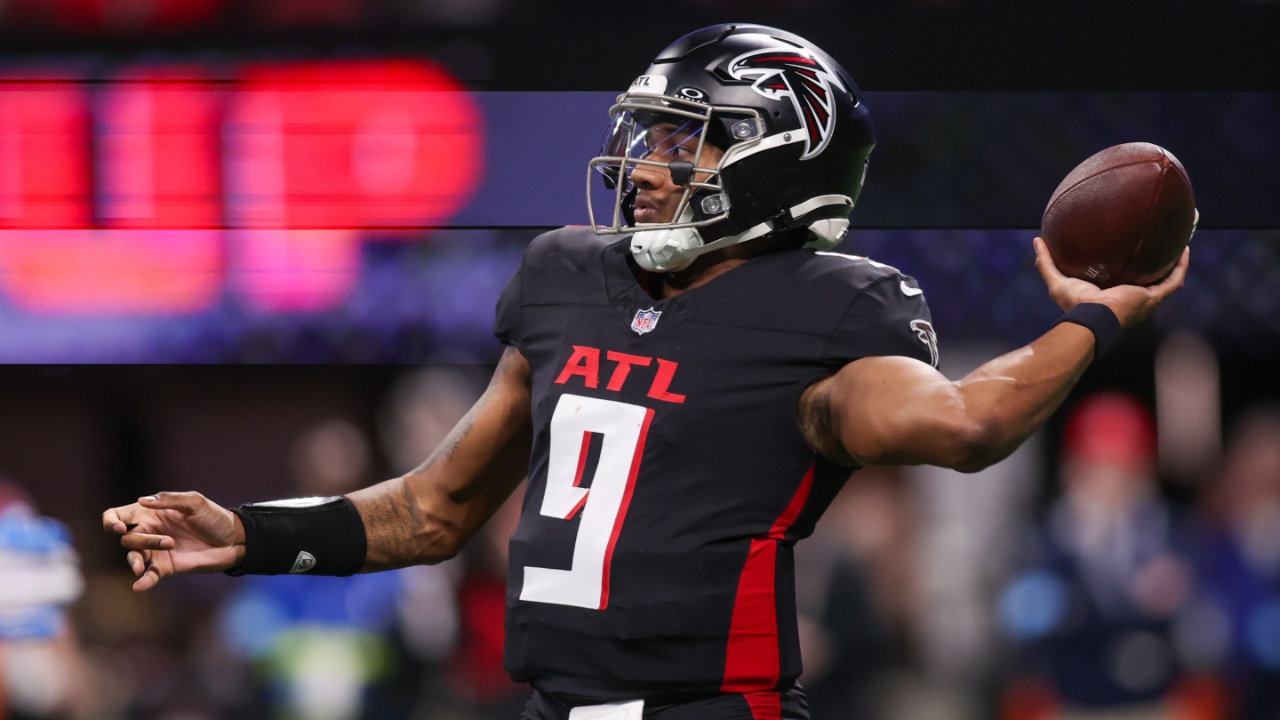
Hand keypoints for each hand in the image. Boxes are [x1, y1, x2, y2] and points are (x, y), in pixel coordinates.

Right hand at [102, 492, 242, 591]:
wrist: (233, 540)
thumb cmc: (213, 517)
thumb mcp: (195, 503)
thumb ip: (170, 500)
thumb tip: (143, 500)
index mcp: (151, 512)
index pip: (118, 515)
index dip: (112, 521)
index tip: (119, 528)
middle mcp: (149, 531)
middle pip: (128, 538)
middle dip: (142, 541)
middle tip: (170, 541)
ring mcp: (156, 550)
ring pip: (133, 556)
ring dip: (136, 560)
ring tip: (143, 567)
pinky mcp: (166, 567)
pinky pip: (149, 575)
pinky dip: (143, 581)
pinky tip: (140, 585)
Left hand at [1034, 237, 1189, 327]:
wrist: (1092, 318)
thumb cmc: (1074, 305)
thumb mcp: (1057, 280)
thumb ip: (1046, 262)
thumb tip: (1037, 240)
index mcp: (1111, 296)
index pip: (1122, 281)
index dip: (1127, 267)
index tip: (1127, 250)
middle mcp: (1131, 298)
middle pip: (1148, 279)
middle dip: (1155, 264)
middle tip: (1158, 243)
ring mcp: (1145, 299)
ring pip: (1165, 279)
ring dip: (1174, 263)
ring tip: (1178, 243)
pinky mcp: (1153, 297)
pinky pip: (1173, 281)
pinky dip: (1180, 266)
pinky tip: (1184, 249)